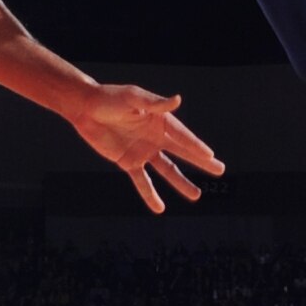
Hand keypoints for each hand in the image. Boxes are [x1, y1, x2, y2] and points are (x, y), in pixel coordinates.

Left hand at [70, 84, 223, 214]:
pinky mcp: (128, 162)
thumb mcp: (133, 97)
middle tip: (219, 170)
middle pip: (182, 153)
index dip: (196, 147)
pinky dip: (150, 195)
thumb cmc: (110, 98)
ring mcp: (143, 151)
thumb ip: (154, 103)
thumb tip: (177, 100)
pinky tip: (160, 208)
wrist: (86, 109)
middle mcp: (155, 136)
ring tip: (196, 195)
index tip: (211, 157)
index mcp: (160, 120)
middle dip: (201, 162)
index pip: (182, 137)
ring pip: (166, 170)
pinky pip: (142, 181)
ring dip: (180, 183)